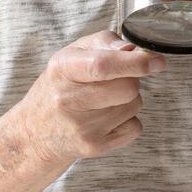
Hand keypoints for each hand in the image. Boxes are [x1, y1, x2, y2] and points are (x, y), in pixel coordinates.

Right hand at [7, 31, 164, 167]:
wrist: (34, 133)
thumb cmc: (59, 86)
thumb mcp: (71, 55)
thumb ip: (104, 43)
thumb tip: (133, 50)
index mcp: (62, 69)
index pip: (103, 66)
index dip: (136, 63)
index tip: (158, 62)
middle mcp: (69, 100)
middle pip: (128, 88)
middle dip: (132, 79)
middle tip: (116, 80)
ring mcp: (82, 127)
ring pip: (134, 105)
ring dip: (128, 99)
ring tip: (104, 100)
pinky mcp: (95, 147)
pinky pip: (135, 127)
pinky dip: (128, 120)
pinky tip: (106, 118)